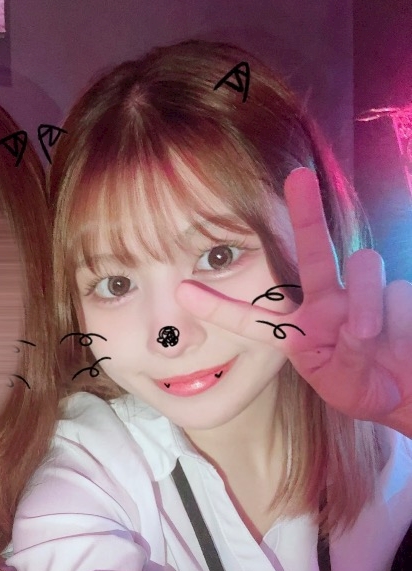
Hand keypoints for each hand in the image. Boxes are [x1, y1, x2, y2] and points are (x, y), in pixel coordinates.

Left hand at [176, 167, 411, 433]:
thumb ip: (342, 358)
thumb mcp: (341, 386)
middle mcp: (327, 304)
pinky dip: (398, 320)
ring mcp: (362, 295)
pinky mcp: (397, 295)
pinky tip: (399, 338)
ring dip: (367, 303)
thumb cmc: (364, 390)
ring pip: (365, 267)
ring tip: (367, 338)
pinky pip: (396, 294)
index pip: (252, 319)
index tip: (180, 293)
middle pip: (310, 253)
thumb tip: (357, 325)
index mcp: (298, 331)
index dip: (218, 307)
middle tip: (298, 177)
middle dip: (305, 214)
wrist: (406, 394)